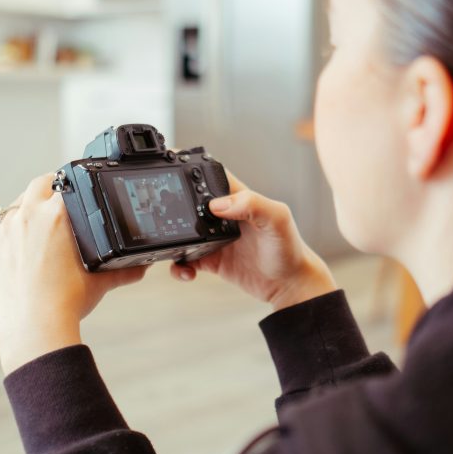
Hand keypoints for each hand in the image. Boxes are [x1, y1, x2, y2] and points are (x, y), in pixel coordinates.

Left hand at [0, 173, 147, 374]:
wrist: (35, 328)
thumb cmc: (66, 303)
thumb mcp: (100, 282)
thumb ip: (123, 270)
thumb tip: (141, 268)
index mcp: (57, 216)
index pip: (67, 186)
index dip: (74, 184)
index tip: (78, 187)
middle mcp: (28, 216)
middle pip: (38, 186)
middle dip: (51, 185)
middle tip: (59, 190)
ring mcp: (4, 232)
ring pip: (14, 204)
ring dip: (25, 201)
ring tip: (34, 205)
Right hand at [171, 171, 336, 309]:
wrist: (291, 284)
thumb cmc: (290, 248)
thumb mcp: (277, 219)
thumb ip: (253, 205)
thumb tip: (217, 204)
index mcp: (238, 198)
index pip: (209, 175)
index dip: (189, 169)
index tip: (170, 169)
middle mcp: (224, 216)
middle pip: (189, 202)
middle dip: (172, 206)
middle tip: (161, 215)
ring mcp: (215, 238)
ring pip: (182, 232)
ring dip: (171, 239)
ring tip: (172, 248)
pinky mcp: (212, 260)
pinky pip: (186, 261)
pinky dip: (179, 266)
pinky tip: (187, 272)